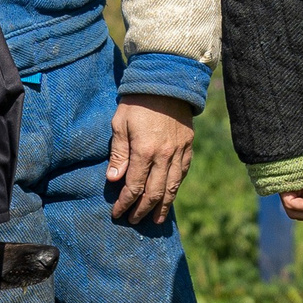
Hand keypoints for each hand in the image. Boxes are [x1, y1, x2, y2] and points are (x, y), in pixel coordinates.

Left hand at [107, 95, 195, 223]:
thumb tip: (114, 180)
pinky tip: (170, 195)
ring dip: (163, 206)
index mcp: (145, 151)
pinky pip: (183, 173)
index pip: (134, 186)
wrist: (166, 82)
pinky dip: (176, 187)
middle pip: (154, 192)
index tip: (117, 213)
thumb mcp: (120, 124)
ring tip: (156, 219)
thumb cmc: (137, 102)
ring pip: (172, 187)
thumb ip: (119, 154)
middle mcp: (165, 156)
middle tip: (133, 220)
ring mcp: (179, 152)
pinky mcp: (188, 146)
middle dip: (142, 209)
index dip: (125, 203)